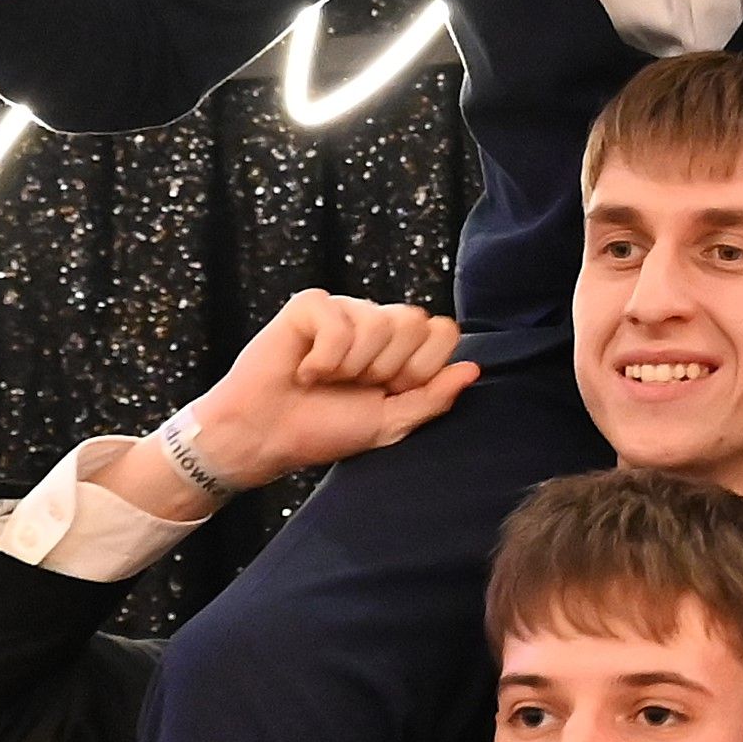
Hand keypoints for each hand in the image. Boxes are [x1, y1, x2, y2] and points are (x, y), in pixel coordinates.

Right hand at [181, 292, 476, 492]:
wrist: (268, 436)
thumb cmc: (325, 429)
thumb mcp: (389, 423)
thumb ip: (433, 398)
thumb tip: (474, 369)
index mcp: (402, 348)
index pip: (444, 331)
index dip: (422, 368)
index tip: (392, 391)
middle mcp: (377, 322)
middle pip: (416, 322)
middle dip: (388, 368)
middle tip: (355, 385)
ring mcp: (344, 310)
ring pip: (378, 321)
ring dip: (352, 365)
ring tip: (328, 379)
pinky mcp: (309, 305)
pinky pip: (337, 321)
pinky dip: (323, 358)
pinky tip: (305, 370)